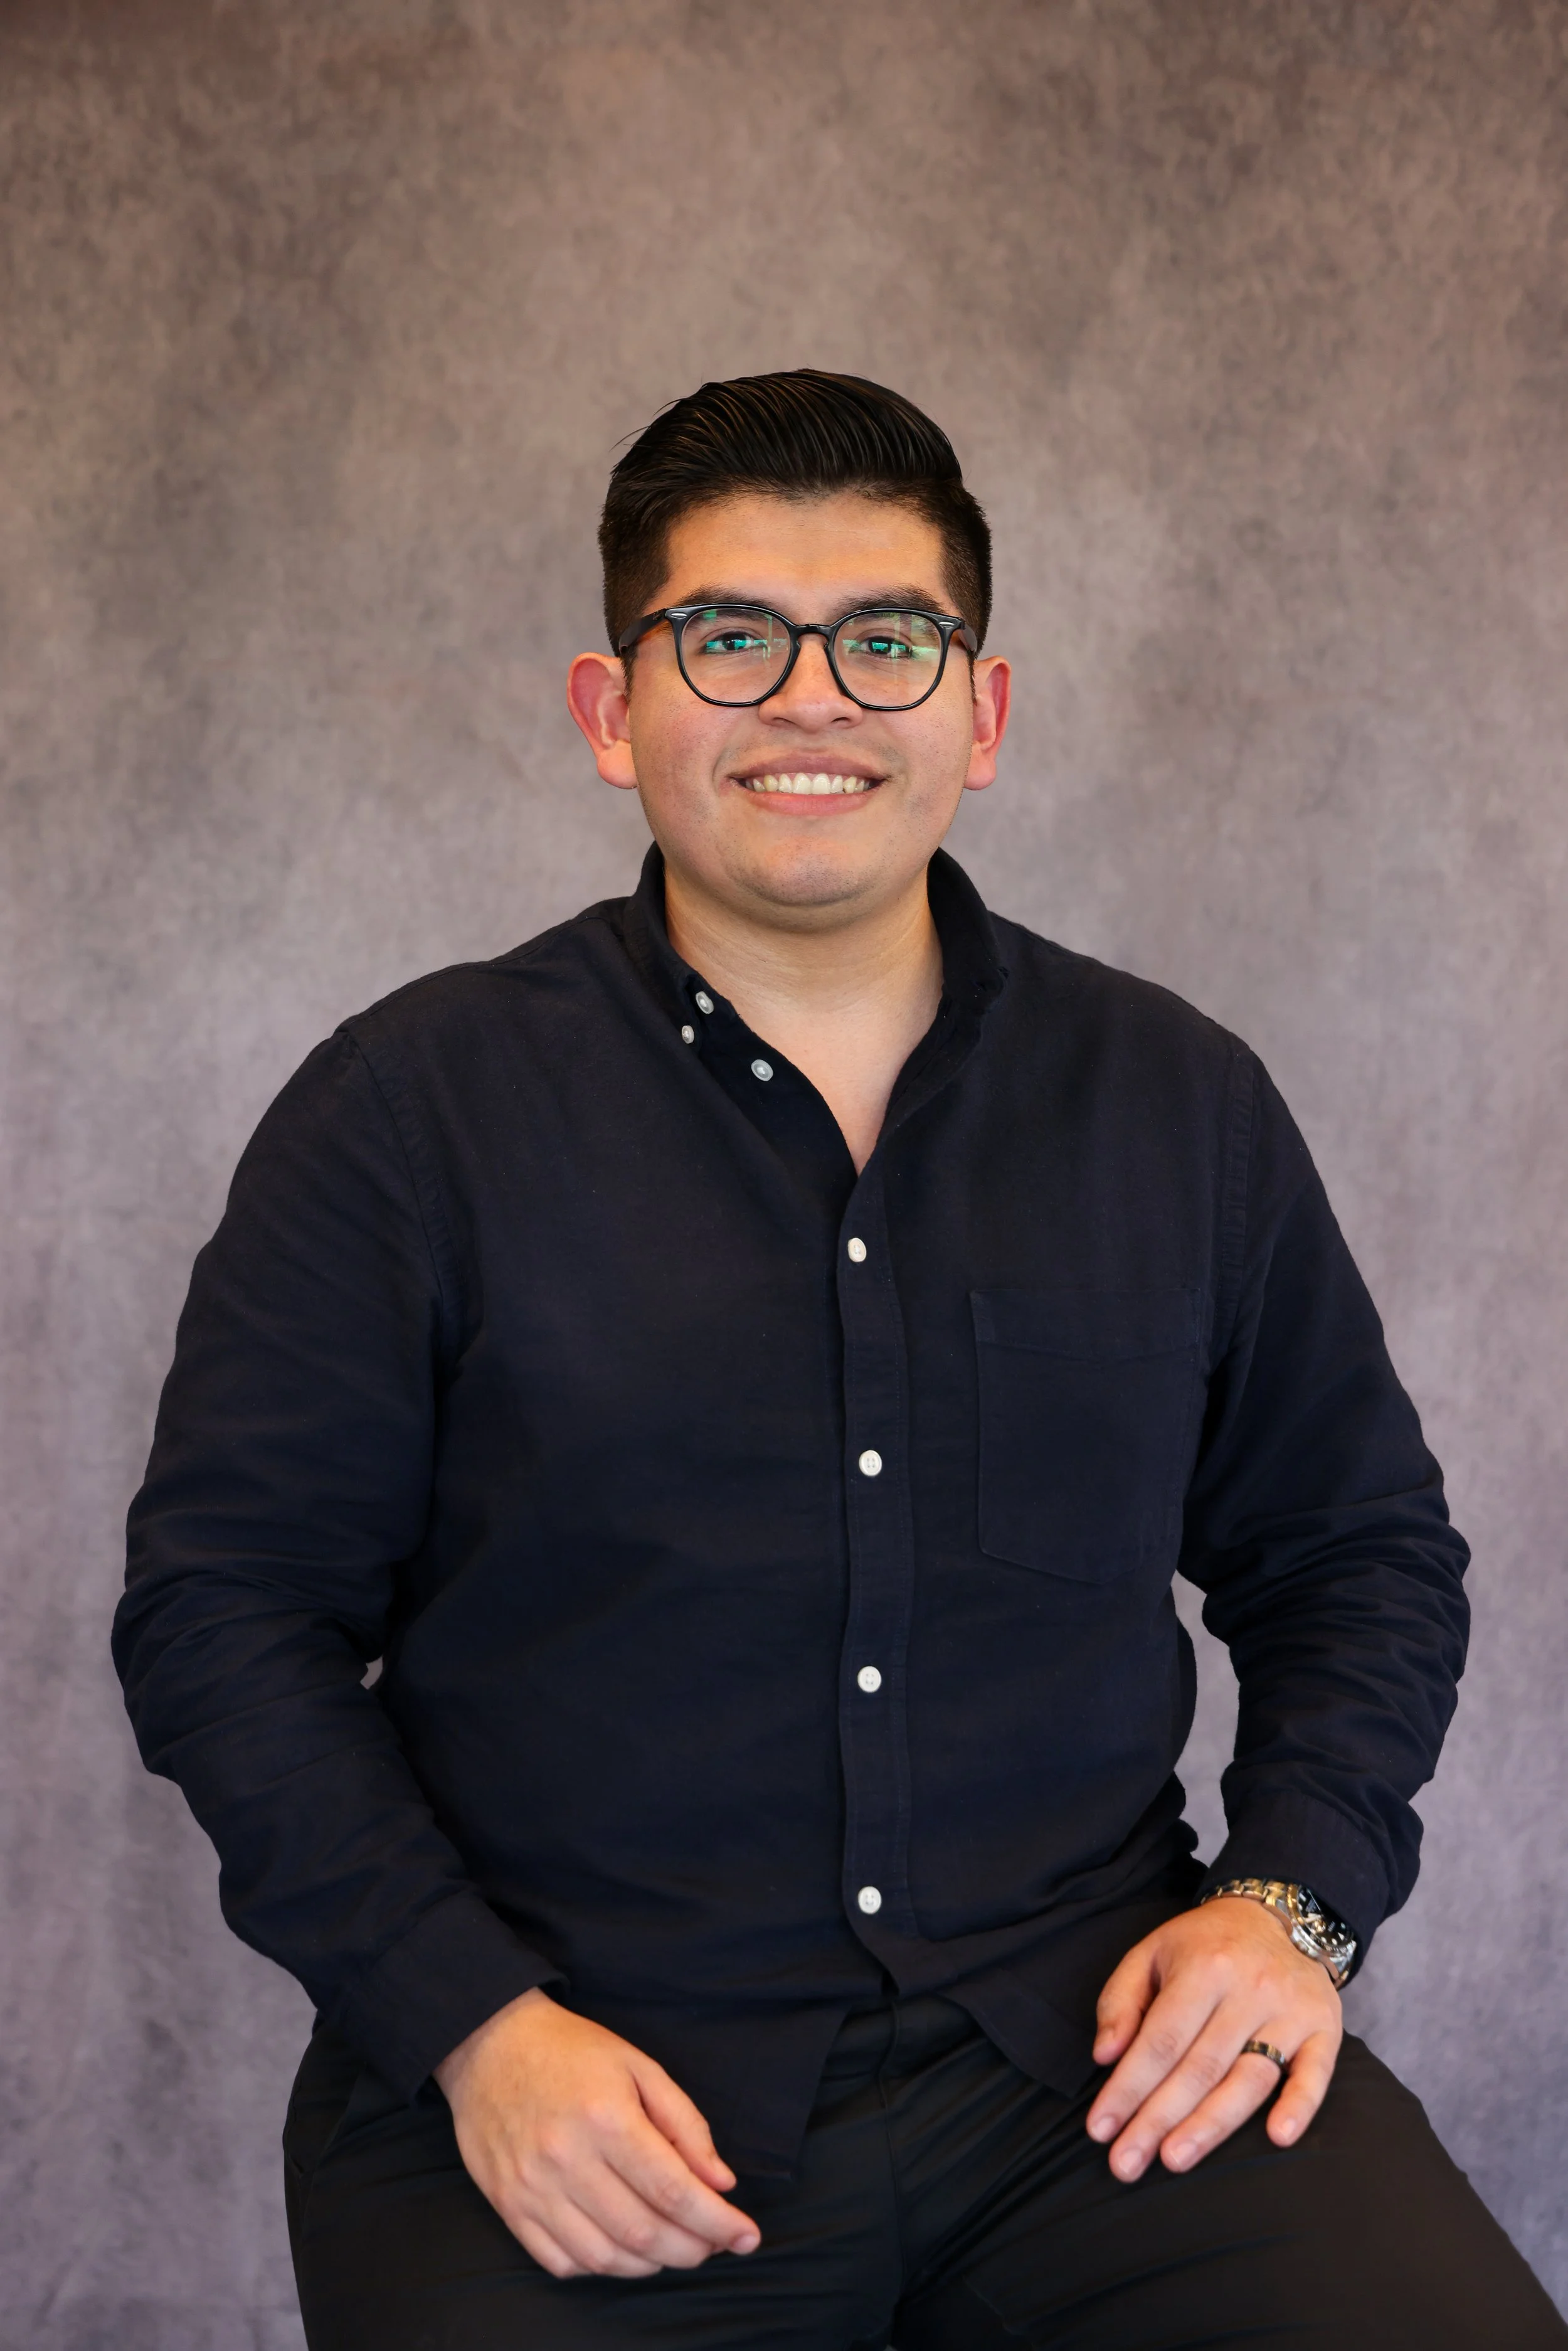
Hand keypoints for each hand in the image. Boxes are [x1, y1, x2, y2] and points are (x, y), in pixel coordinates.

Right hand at [434, 1989, 760, 2278]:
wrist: (489, 2043)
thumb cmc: (572, 2051)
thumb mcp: (639, 2066)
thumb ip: (684, 2123)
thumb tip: (721, 2181)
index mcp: (606, 2117)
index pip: (673, 2190)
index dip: (716, 2221)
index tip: (747, 2237)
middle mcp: (567, 2159)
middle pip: (643, 2233)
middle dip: (691, 2249)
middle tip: (714, 2244)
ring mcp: (532, 2188)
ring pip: (604, 2257)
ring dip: (651, 2264)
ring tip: (674, 2246)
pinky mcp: (508, 2206)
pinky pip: (561, 2261)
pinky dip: (600, 2267)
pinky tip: (622, 2249)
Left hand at [1085, 1896, 1342, 2182]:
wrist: (1276, 1915)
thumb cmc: (1202, 1946)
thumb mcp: (1150, 1953)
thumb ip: (1120, 2001)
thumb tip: (1104, 2056)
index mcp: (1202, 1968)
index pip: (1159, 2041)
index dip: (1128, 2088)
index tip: (1099, 2130)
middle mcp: (1248, 1989)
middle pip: (1199, 2068)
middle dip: (1158, 2120)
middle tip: (1125, 2165)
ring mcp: (1290, 2011)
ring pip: (1249, 2079)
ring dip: (1211, 2126)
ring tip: (1174, 2160)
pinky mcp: (1325, 2029)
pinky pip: (1315, 2074)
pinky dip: (1299, 2107)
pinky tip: (1278, 2137)